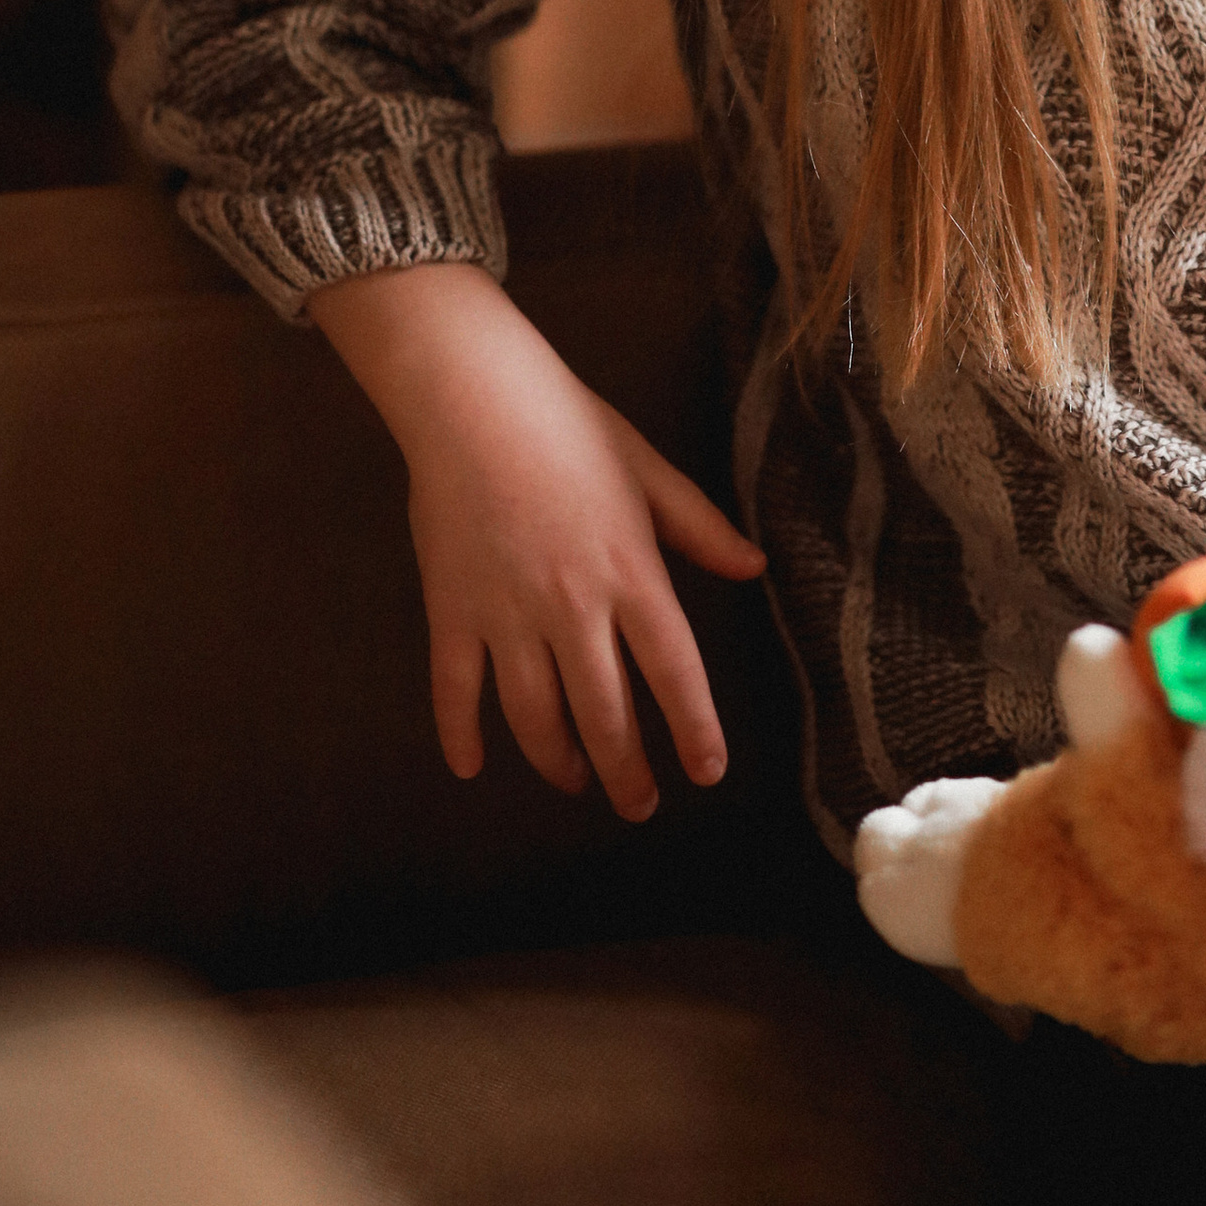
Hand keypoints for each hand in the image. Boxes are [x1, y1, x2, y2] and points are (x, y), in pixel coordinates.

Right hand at [315, 261, 764, 817]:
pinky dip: (460, 736)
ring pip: (534, 717)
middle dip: (625, 772)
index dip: (694, 730)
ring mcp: (506, 615)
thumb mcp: (650, 471)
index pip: (674, 672)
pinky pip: (455, 691)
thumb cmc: (570, 426)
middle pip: (605, 714)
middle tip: (638, 806)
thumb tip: (754, 568)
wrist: (474, 399)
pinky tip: (472, 767)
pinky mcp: (451, 612)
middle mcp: (573, 608)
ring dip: (558, 762)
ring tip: (576, 782)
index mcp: (631, 573)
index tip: (705, 774)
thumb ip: (701, 528)